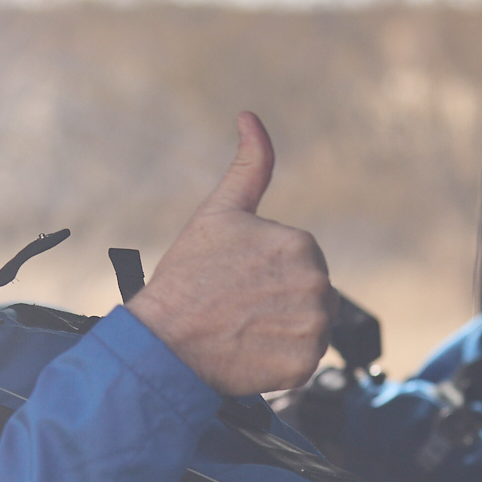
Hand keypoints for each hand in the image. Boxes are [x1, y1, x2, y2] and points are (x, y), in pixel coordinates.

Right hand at [128, 113, 330, 395]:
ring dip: (284, 332)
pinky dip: (281, 362)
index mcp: (301, 244)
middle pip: (311, 297)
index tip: (238, 283)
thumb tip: (250, 117)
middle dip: (281, 303)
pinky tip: (250, 352)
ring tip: (244, 330)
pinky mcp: (304, 365)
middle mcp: (317, 284)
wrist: (164, 341)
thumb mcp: (219, 212)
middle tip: (240, 309)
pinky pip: (304, 362)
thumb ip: (248, 165)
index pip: (302, 264)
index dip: (268, 275)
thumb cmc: (187, 277)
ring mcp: (312, 327)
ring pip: (310, 328)